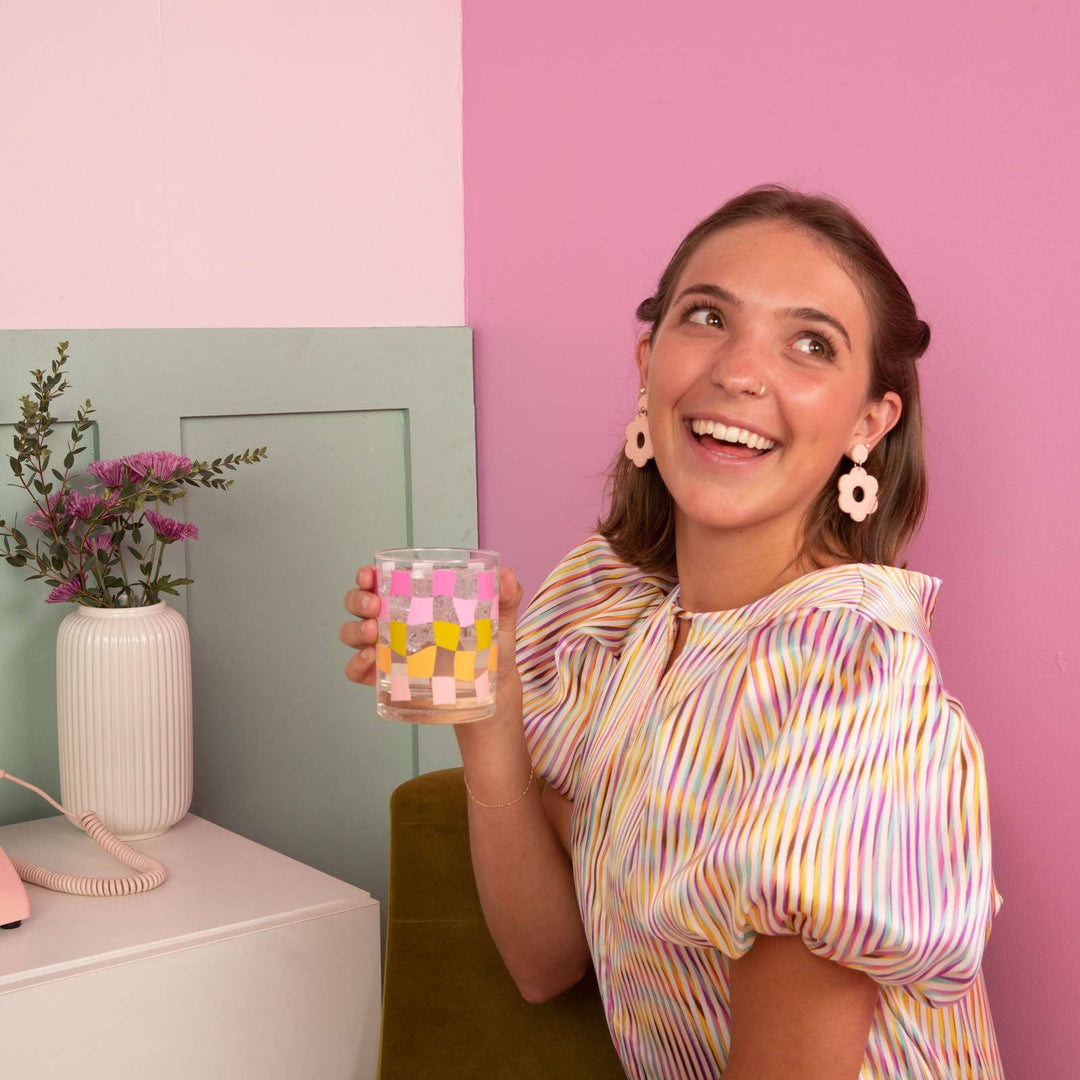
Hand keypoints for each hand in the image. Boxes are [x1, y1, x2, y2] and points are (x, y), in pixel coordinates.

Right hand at [340, 564, 525, 697]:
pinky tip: (369, 659)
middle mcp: (395, 622)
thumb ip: (504, 597)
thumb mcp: (499, 622)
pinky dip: (356, 664)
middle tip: (375, 606)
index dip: (368, 574)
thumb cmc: (489, 650)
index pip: (381, 580)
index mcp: (415, 600)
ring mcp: (387, 650)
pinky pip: (357, 670)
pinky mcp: (386, 678)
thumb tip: (506, 575)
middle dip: (358, 599)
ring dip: (354, 629)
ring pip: (352, 633)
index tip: (371, 574)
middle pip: (359, 603)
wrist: (492, 693)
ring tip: (372, 632)